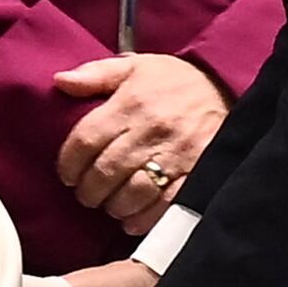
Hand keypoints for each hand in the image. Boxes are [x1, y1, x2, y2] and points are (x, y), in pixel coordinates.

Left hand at [51, 54, 232, 233]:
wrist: (227, 85)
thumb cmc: (174, 80)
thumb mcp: (135, 66)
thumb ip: (95, 74)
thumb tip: (60, 82)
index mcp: (131, 103)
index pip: (86, 140)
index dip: (68, 164)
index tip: (67, 174)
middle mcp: (151, 130)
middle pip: (105, 172)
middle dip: (88, 190)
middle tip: (87, 193)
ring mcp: (176, 155)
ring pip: (132, 193)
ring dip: (113, 206)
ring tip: (110, 204)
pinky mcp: (197, 174)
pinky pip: (164, 205)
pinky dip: (143, 218)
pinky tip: (132, 219)